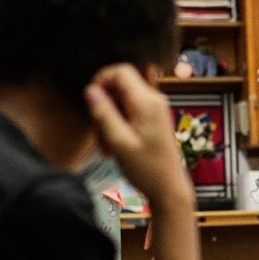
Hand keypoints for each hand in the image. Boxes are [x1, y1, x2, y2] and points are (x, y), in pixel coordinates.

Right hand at [85, 64, 187, 204]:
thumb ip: (104, 113)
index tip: (91, 99)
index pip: (122, 71)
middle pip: (121, 85)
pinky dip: (118, 124)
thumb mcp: (119, 142)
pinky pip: (130, 112)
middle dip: (104, 103)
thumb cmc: (147, 169)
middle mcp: (154, 100)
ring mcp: (156, 110)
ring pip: (123, 100)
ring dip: (109, 117)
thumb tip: (90, 89)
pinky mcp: (153, 120)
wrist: (168, 189)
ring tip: (107, 144)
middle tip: (98, 129)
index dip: (102, 79)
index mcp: (148, 102)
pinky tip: (114, 145)